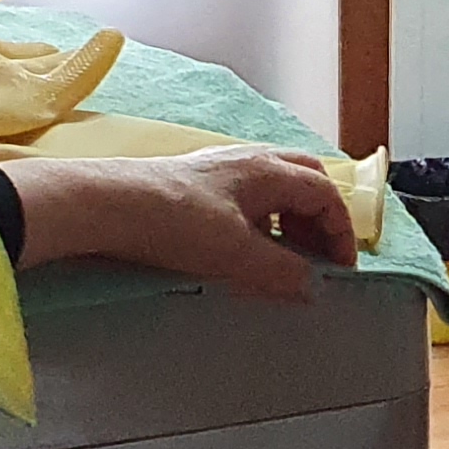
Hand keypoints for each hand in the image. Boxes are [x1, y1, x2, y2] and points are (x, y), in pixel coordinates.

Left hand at [3, 147, 358, 304]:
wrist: (106, 205)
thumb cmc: (174, 222)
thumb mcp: (236, 254)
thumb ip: (281, 272)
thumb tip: (312, 287)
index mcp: (269, 170)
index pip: (325, 194)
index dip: (341, 232)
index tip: (340, 269)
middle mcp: (249, 160)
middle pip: (305, 180)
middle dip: (320, 218)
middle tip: (319, 257)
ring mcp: (220, 168)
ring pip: (275, 186)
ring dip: (291, 219)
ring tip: (285, 256)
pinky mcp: (195, 182)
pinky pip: (247, 195)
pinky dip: (263, 219)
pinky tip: (245, 247)